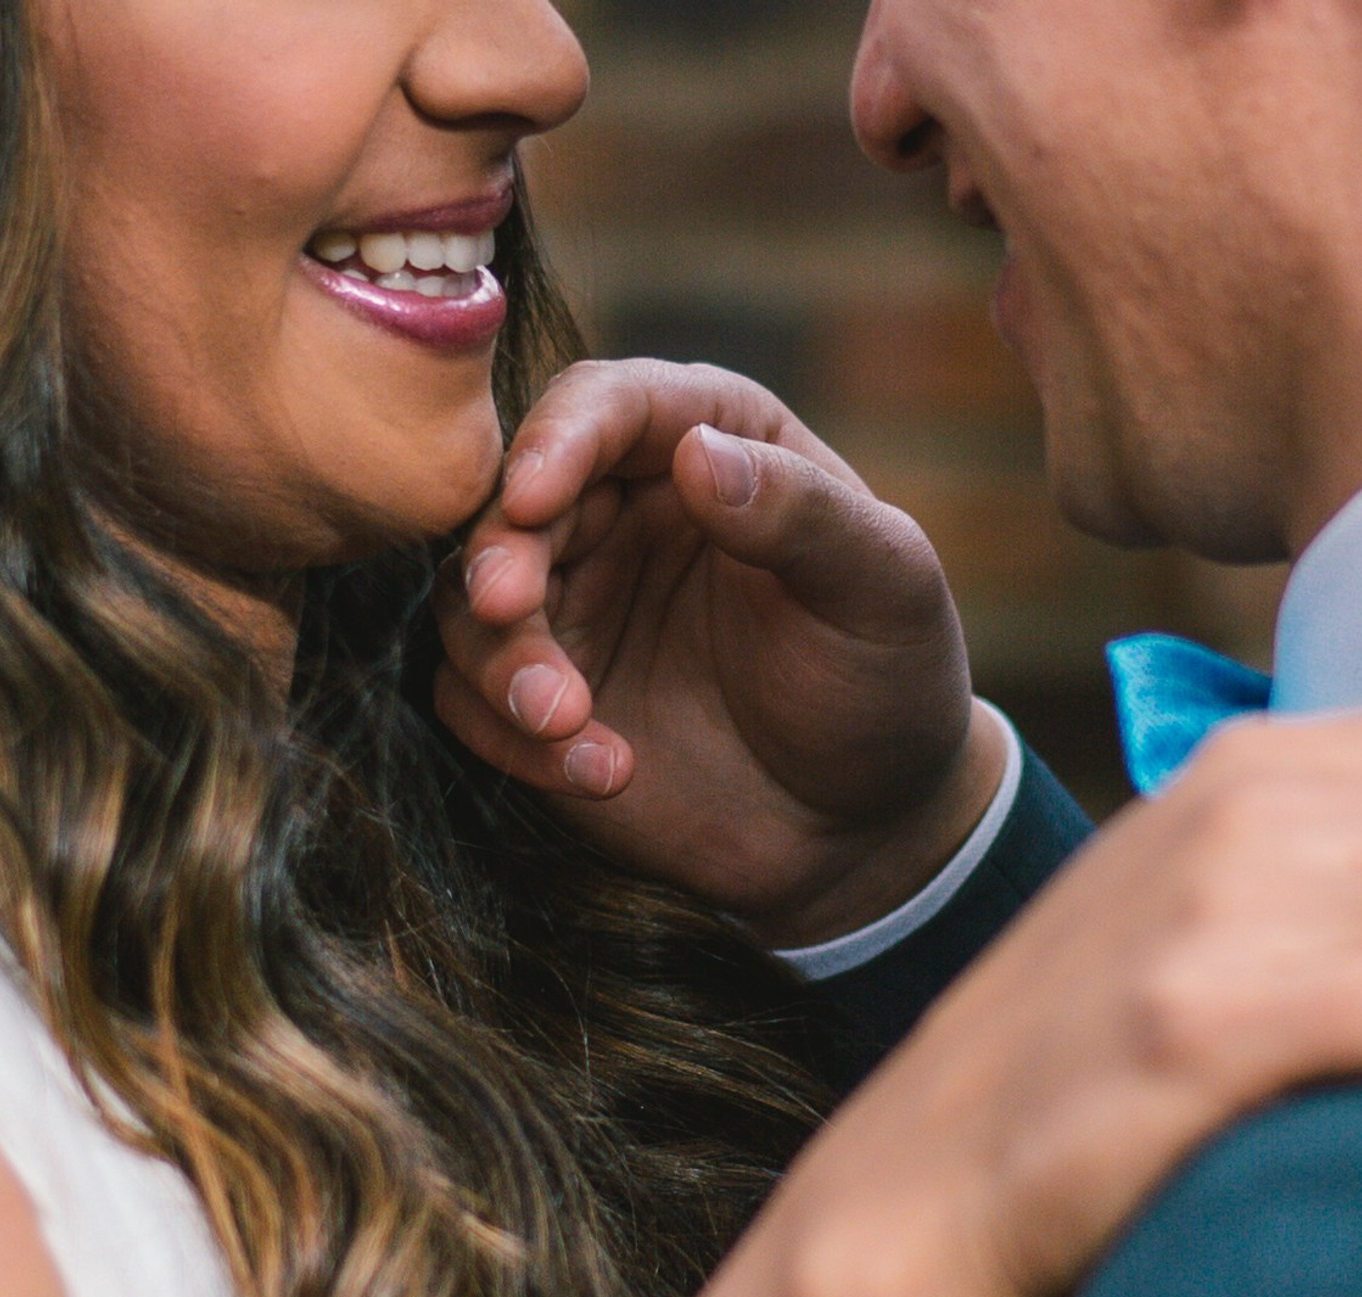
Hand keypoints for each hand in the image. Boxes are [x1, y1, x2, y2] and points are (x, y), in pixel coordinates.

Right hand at [436, 361, 1002, 948]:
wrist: (866, 825)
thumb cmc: (887, 682)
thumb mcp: (883, 588)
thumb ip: (802, 515)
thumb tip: (700, 454)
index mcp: (707, 442)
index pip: (604, 406)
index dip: (556, 439)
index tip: (534, 495)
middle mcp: (620, 510)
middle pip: (510, 502)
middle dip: (500, 555)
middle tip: (512, 609)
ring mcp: (575, 606)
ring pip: (474, 605)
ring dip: (502, 661)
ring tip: (572, 723)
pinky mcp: (542, 697)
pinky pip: (475, 702)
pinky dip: (514, 740)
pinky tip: (603, 775)